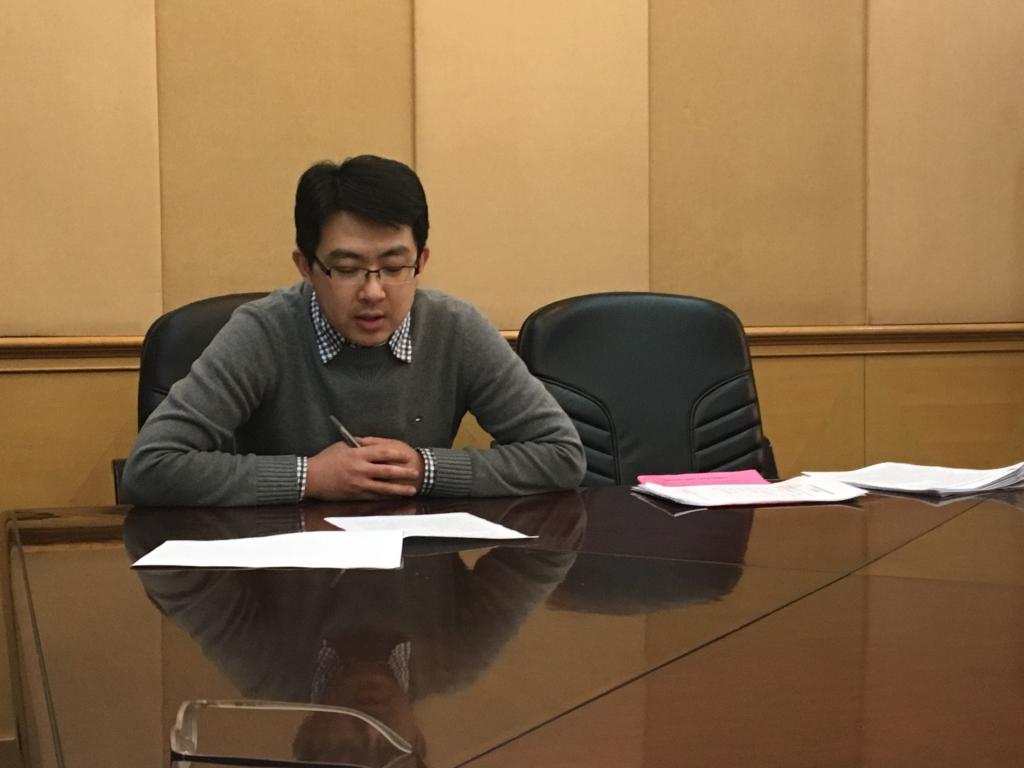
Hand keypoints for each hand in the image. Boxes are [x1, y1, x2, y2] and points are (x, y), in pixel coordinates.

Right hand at [306, 437, 423, 500]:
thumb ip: (356, 445)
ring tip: (411, 490)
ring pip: (384, 487)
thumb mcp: (341, 447)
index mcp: (357, 454)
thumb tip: (367, 443)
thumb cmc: (324, 460)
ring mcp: (359, 483)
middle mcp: (360, 469)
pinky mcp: (355, 494)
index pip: (382, 453)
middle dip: (404, 473)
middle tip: (416, 473)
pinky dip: (386, 497)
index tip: (406, 455)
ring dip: (400, 489)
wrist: (310, 478)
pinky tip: (395, 497)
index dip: (396, 454)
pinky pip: (374, 496)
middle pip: (387, 471)